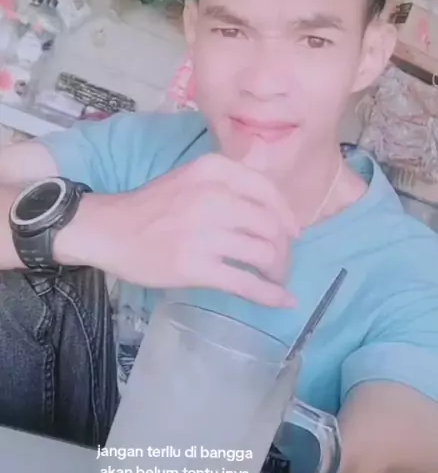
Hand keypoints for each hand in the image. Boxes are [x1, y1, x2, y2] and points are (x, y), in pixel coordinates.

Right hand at [61, 151, 298, 306]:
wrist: (109, 230)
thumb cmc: (152, 206)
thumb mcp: (193, 177)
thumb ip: (230, 183)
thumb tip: (277, 205)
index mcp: (214, 171)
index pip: (268, 192)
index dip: (288, 217)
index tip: (293, 234)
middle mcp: (214, 197)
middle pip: (272, 226)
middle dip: (285, 250)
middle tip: (280, 264)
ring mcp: (205, 233)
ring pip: (265, 254)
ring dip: (279, 272)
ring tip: (275, 280)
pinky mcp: (196, 267)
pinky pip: (246, 283)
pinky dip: (270, 295)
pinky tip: (281, 301)